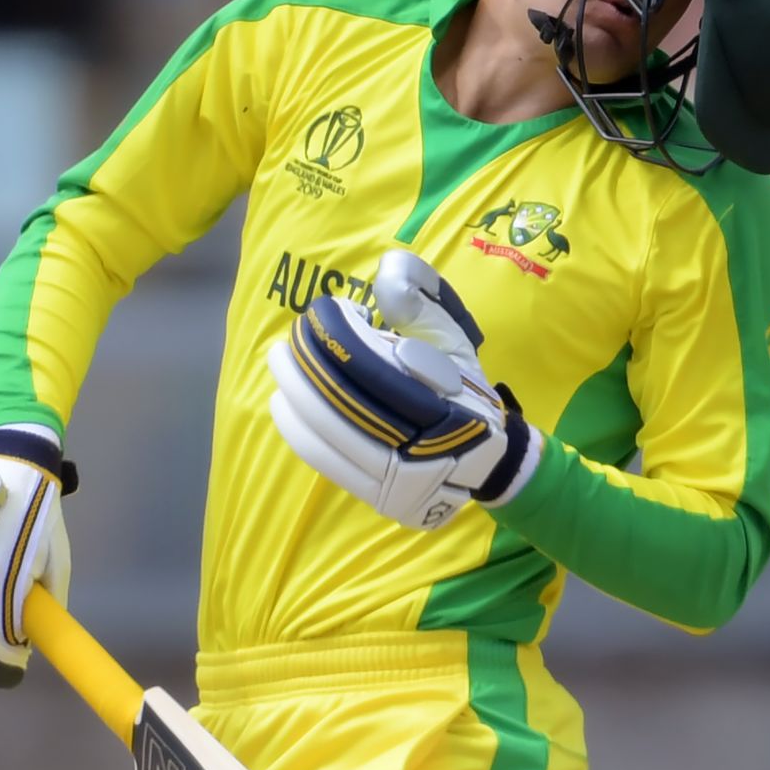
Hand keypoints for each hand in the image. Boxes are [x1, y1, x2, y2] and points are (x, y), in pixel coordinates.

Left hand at [267, 250, 539, 529]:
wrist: (489, 460)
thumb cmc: (465, 390)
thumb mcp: (454, 340)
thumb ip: (421, 304)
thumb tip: (386, 271)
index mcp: (448, 404)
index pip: (376, 366)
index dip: (342, 337)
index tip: (327, 314)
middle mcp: (424, 447)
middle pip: (346, 402)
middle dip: (307, 369)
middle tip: (285, 343)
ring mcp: (401, 479)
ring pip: (331, 435)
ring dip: (295, 397)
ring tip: (280, 367)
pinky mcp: (382, 497)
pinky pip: (327, 463)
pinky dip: (300, 432)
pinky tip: (283, 406)